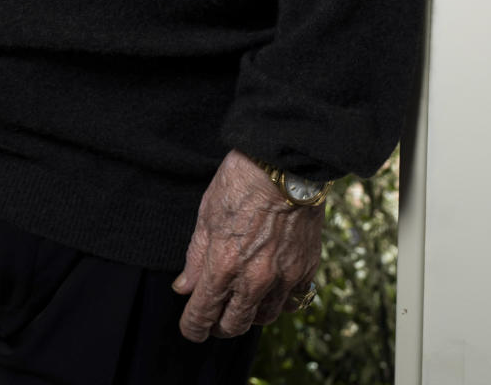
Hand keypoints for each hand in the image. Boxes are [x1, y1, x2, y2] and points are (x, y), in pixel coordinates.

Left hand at [172, 150, 324, 340]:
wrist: (285, 163)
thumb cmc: (241, 181)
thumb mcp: (206, 214)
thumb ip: (196, 256)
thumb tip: (184, 287)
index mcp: (224, 264)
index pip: (203, 314)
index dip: (193, 327)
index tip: (190, 328)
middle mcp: (254, 278)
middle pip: (234, 325)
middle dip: (219, 325)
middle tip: (213, 316)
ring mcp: (284, 276)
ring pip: (264, 318)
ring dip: (249, 314)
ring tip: (241, 301)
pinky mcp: (306, 269)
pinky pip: (291, 302)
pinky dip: (278, 301)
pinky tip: (270, 289)